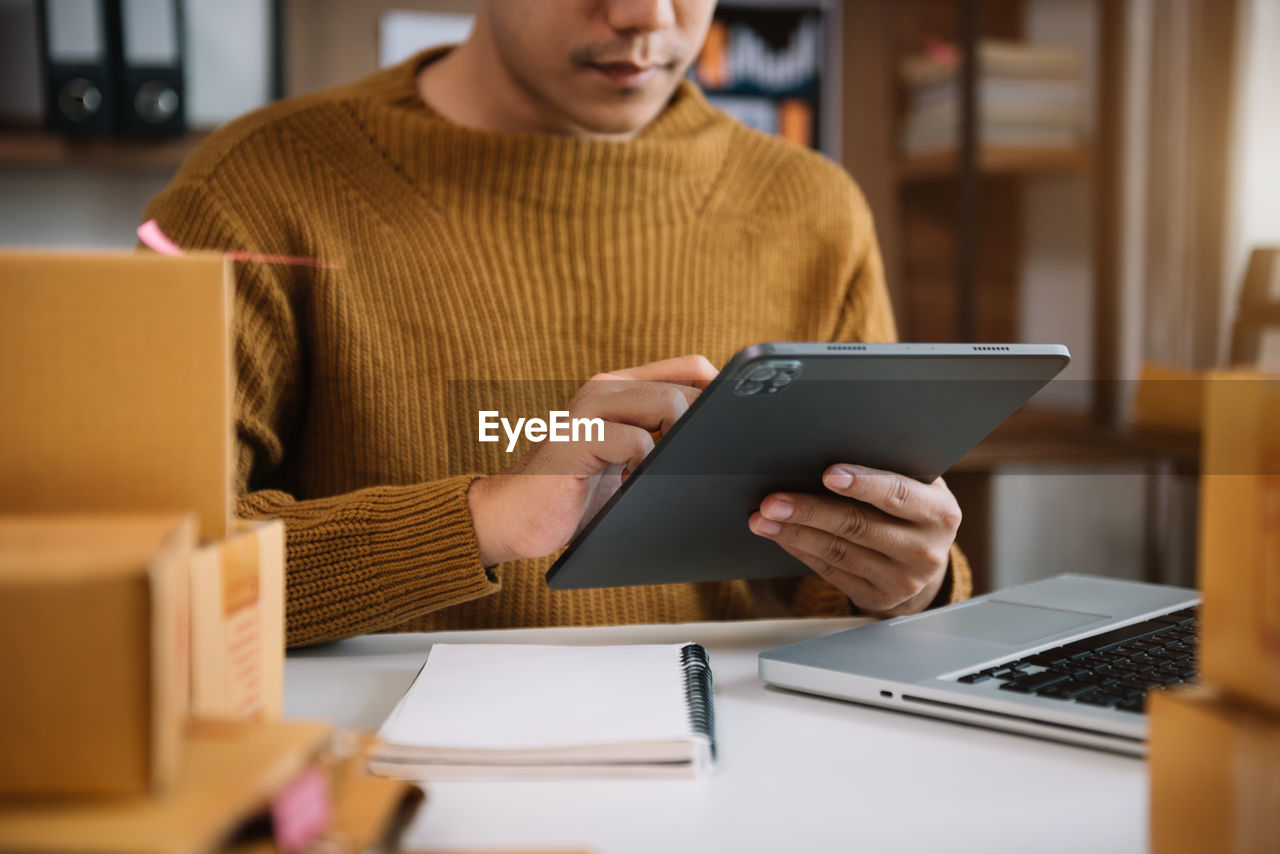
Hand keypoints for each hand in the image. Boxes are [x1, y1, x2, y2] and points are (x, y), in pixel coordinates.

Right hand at [467, 355, 717, 566]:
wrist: (513, 516)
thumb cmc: (575, 493)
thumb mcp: (627, 461)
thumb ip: (660, 440)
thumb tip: (721, 442)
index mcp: (620, 388)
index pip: (690, 368)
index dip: (719, 395)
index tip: (729, 432)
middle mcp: (605, 388)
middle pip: (686, 386)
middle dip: (704, 429)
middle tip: (694, 465)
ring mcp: (589, 409)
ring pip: (668, 405)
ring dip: (678, 446)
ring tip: (660, 474)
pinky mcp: (577, 438)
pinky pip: (637, 441)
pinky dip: (646, 468)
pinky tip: (631, 485)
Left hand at [748, 465, 961, 616]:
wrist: (925, 559)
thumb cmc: (913, 507)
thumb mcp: (918, 485)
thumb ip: (891, 469)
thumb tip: (832, 446)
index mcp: (940, 513)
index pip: (898, 494)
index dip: (863, 483)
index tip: (827, 473)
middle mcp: (925, 550)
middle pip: (858, 525)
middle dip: (810, 510)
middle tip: (772, 499)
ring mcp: (902, 580)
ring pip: (838, 551)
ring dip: (794, 532)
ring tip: (763, 518)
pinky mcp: (877, 597)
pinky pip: (831, 570)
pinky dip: (800, 549)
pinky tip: (780, 534)